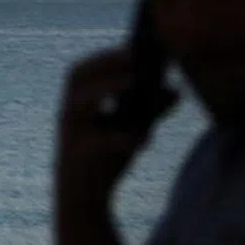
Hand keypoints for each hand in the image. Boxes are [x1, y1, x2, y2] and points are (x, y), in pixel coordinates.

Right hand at [56, 47, 177, 206]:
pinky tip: (144, 138)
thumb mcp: (132, 130)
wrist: (85, 201)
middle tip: (135, 55)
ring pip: (77, 104)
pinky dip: (120, 138)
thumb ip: (150, 109)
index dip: (108, 55)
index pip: (86, 69)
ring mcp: (69, 135)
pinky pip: (95, 144)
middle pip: (76, 77)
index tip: (136, 44)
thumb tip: (176, 89)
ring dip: (105, 89)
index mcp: (79, 102)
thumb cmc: (105, 159)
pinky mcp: (76, 159)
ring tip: (135, 83)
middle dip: (104, 63)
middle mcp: (69, 114)